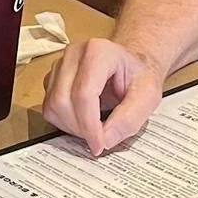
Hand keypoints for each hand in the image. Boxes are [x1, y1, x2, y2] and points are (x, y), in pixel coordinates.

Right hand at [42, 38, 163, 155]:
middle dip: (80, 128)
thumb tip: (104, 140)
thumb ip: (129, 119)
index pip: (83, 93)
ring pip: (52, 106)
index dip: (90, 125)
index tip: (100, 145)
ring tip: (94, 128)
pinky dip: (64, 122)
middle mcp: (73, 54)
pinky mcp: (52, 77)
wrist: (131, 63)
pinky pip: (49, 107)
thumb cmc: (139, 75)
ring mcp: (59, 64)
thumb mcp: (148, 97)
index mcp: (98, 52)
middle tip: (100, 139)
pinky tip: (83, 120)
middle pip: (63, 100)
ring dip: (71, 127)